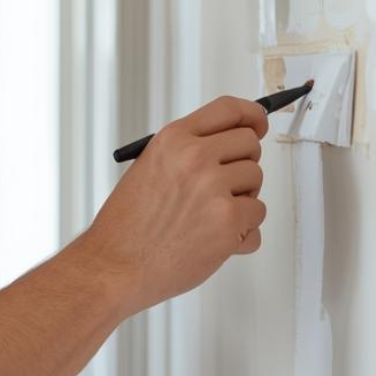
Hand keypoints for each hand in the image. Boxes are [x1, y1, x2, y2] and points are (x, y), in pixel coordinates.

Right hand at [76, 96, 267, 314]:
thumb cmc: (126, 226)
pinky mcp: (229, 223)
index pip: (228, 110)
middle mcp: (196, 158)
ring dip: (242, 201)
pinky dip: (242, 234)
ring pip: (256, 181)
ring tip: (209, 218)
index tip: (259, 123)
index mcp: (174, 140)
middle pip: (250, 144)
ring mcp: (215, 190)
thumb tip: (227, 147)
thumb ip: (186, 153)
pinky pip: (258, 219)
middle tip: (225, 185)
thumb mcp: (148, 168)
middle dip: (242, 164)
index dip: (252, 115)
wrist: (115, 266)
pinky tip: (213, 240)